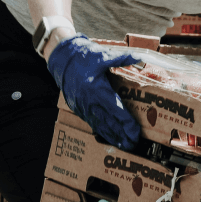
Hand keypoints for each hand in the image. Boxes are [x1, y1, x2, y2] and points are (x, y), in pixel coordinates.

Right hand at [47, 34, 140, 150]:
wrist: (61, 60)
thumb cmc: (82, 57)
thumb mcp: (102, 55)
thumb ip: (121, 58)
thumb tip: (139, 58)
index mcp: (97, 89)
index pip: (116, 110)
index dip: (126, 123)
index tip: (135, 132)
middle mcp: (90, 101)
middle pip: (109, 123)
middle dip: (122, 135)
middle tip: (134, 144)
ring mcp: (83, 107)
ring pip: (100, 126)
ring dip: (113, 137)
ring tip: (124, 146)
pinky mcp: (79, 109)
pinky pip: (92, 123)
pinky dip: (102, 132)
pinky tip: (110, 138)